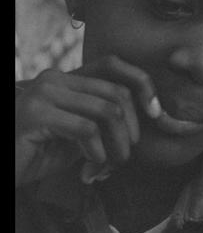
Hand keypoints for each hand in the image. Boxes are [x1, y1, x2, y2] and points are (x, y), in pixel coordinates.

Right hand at [15, 55, 160, 187]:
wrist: (1, 166)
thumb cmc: (35, 155)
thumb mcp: (76, 138)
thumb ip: (102, 126)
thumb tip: (140, 128)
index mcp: (66, 79)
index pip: (113, 65)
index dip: (143, 85)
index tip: (156, 114)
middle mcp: (55, 79)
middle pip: (117, 92)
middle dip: (131, 130)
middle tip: (124, 158)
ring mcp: (44, 94)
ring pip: (107, 111)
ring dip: (117, 147)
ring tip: (108, 167)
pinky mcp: (36, 114)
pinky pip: (87, 130)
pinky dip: (97, 154)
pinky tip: (89, 168)